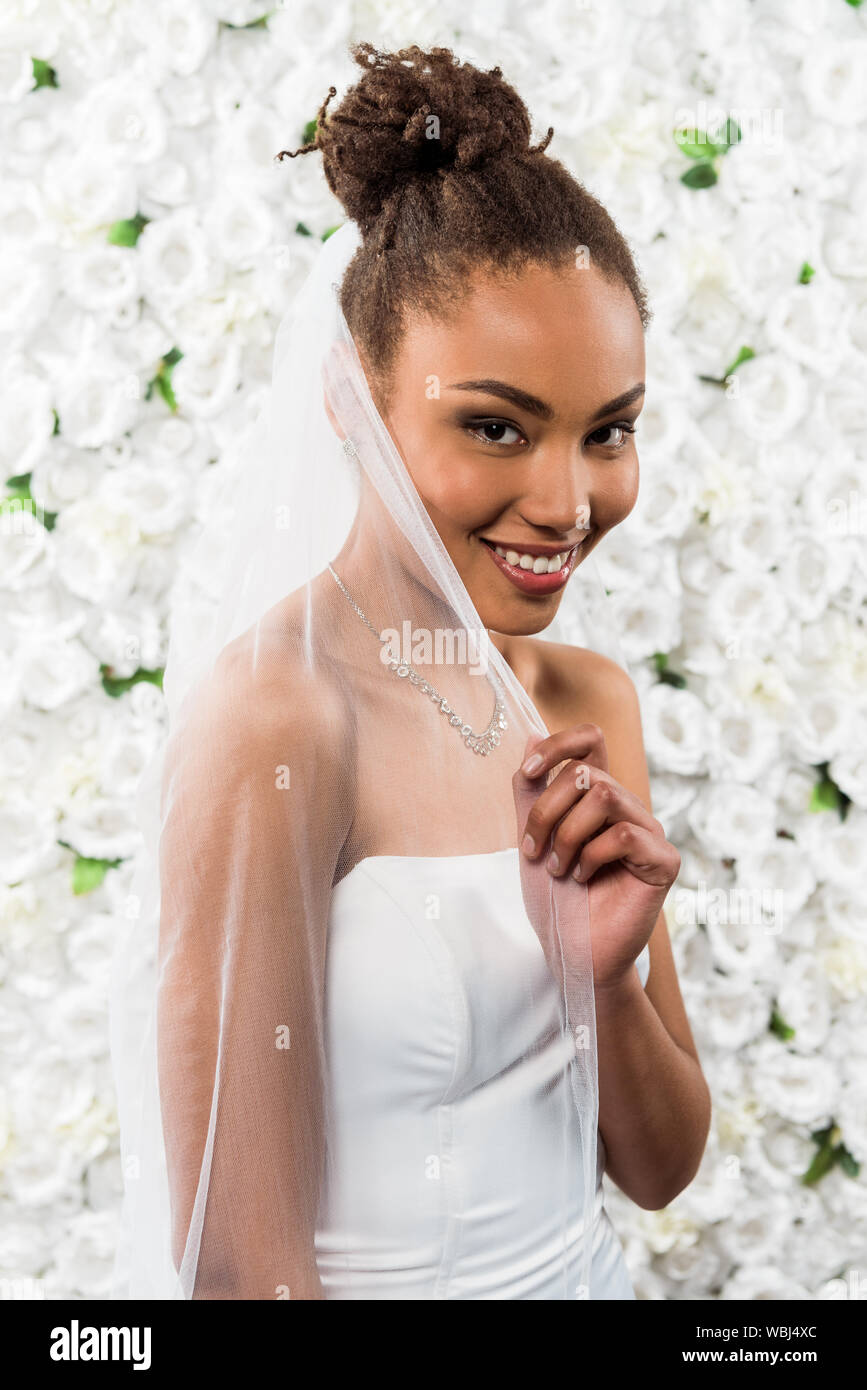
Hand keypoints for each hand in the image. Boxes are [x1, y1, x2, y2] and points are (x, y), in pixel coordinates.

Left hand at [514, 725, 679, 992]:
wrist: (572, 953)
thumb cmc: (556, 899)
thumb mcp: (531, 837)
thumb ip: (530, 790)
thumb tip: (529, 735)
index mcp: (599, 798)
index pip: (591, 740)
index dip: (558, 744)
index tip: (526, 773)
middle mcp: (628, 809)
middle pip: (588, 772)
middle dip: (547, 811)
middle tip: (532, 850)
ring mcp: (650, 833)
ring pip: (605, 795)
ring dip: (567, 834)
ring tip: (559, 868)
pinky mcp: (664, 861)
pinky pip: (625, 834)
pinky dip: (592, 856)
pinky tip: (583, 878)